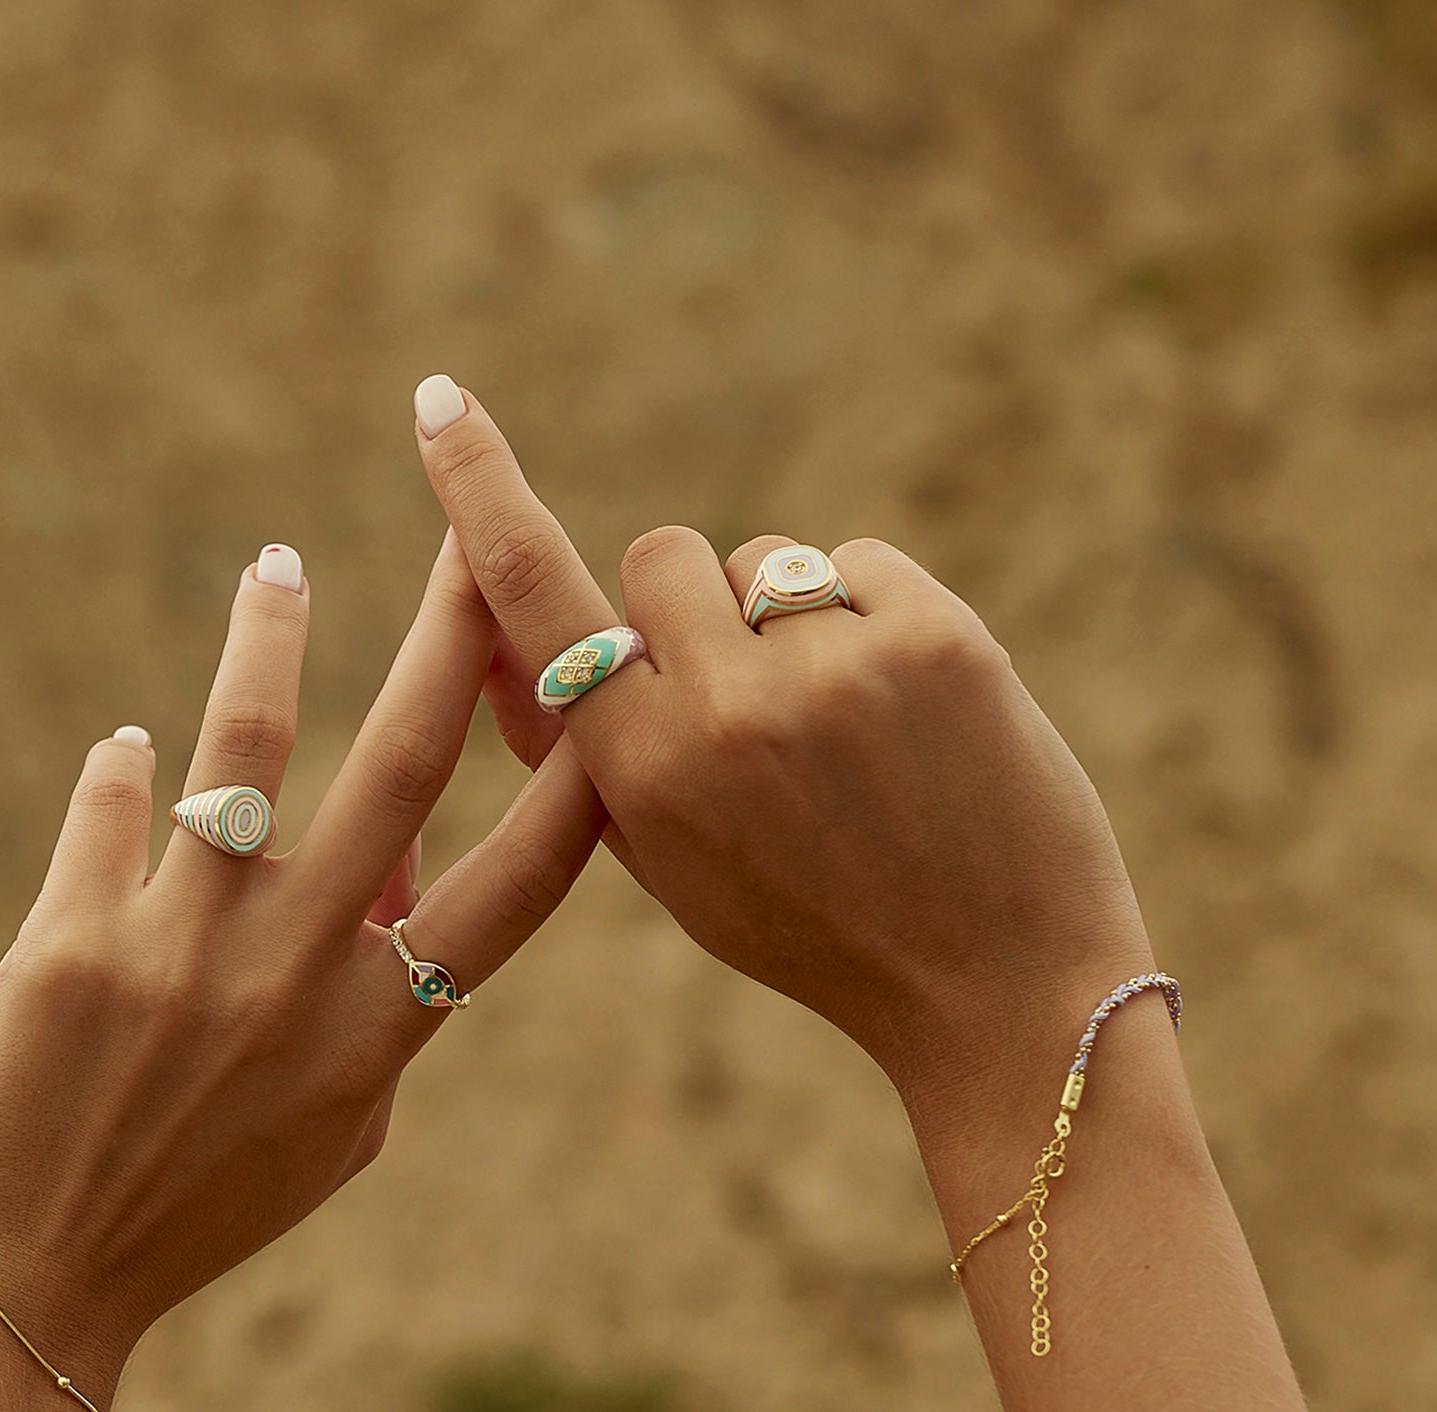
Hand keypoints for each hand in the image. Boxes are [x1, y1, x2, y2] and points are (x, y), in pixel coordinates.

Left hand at [0, 533, 603, 1405]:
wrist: (31, 1286)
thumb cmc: (200, 1209)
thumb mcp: (335, 1130)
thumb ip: (392, 1008)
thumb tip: (404, 863)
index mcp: (383, 1032)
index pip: (519, 883)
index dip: (575, 773)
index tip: (608, 677)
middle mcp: (300, 977)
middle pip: (404, 767)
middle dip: (452, 633)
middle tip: (469, 530)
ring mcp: (185, 954)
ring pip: (249, 747)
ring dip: (271, 640)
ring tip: (278, 568)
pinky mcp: (70, 944)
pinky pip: (114, 806)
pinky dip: (126, 766)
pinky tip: (131, 747)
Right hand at [410, 380, 1154, 1122]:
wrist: (995, 987)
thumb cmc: (819, 930)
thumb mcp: (679, 868)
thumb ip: (597, 753)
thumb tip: (517, 651)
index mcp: (638, 776)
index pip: (535, 596)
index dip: (480, 490)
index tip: (441, 399)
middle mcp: (722, 711)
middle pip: (661, 556)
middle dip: (691, 606)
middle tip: (751, 689)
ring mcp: (833, 669)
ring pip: (765, 560)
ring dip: (787, 618)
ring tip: (848, 724)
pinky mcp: (936, 636)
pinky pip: (860, 562)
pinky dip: (874, 617)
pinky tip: (911, 712)